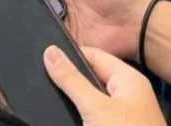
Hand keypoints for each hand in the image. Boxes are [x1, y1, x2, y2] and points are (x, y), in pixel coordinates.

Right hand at [44, 45, 164, 125]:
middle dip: (69, 81)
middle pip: (91, 78)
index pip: (94, 55)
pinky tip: (67, 119)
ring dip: (74, 101)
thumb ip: (71, 80)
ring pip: (90, 100)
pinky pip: (94, 117)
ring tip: (51, 100)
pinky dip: (81, 116)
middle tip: (42, 81)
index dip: (69, 56)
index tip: (43, 58)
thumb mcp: (95, 107)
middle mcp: (128, 95)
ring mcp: (123, 116)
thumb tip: (51, 52)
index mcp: (128, 80)